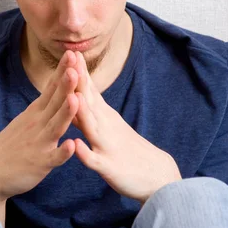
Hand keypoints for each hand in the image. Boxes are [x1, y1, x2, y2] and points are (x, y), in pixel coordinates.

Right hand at [0, 50, 79, 201]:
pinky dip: (62, 153)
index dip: (62, 71)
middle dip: (66, 83)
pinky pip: (53, 159)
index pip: (51, 88)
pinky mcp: (40, 164)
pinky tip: (71, 146)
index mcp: (36, 113)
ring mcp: (39, 144)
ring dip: (66, 113)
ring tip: (76, 99)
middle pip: (54, 102)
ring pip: (55, 126)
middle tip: (75, 64)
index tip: (72, 53)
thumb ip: (45, 104)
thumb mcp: (27, 119)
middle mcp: (38, 124)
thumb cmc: (11, 146)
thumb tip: (57, 83)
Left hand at [72, 51, 181, 202]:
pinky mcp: (109, 168)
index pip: (90, 90)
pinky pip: (96, 161)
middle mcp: (106, 126)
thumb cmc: (128, 151)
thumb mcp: (109, 127)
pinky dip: (86, 154)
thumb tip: (76, 95)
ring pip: (92, 127)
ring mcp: (107, 146)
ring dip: (82, 111)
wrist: (158, 177)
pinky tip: (76, 146)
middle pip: (90, 100)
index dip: (79, 71)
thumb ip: (93, 112)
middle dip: (78, 80)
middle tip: (70, 58)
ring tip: (73, 96)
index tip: (69, 51)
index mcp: (104, 117)